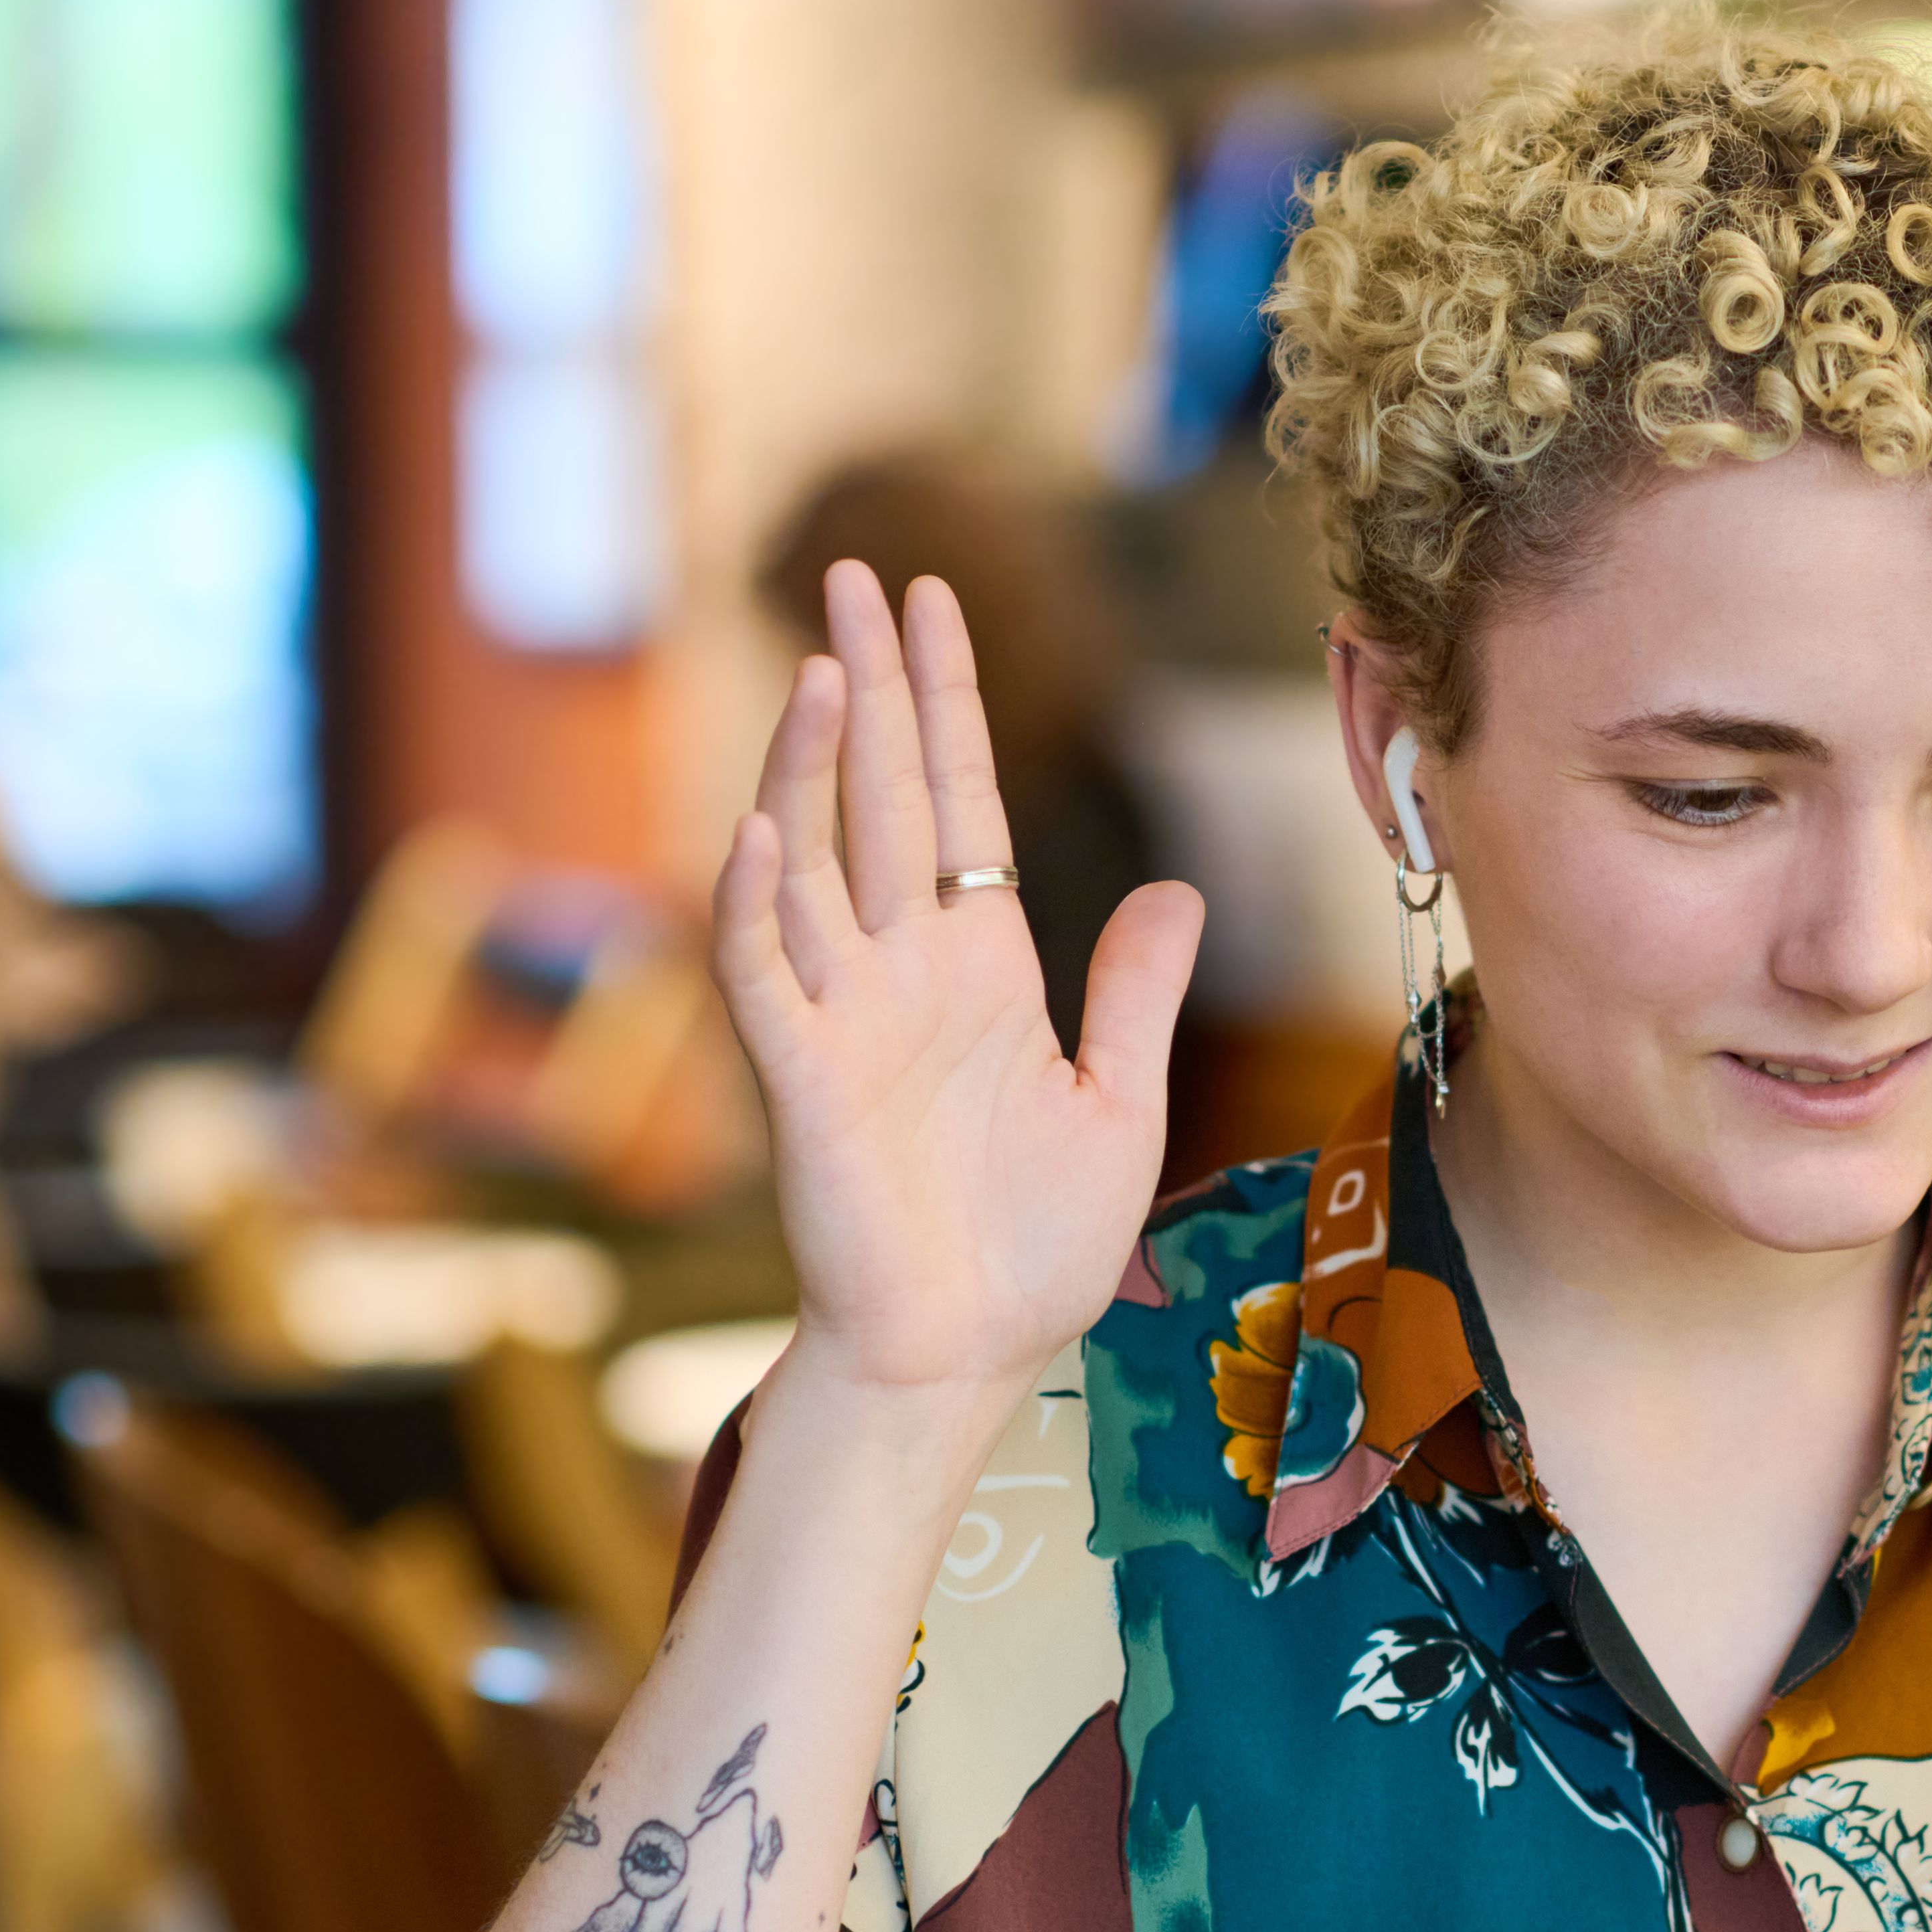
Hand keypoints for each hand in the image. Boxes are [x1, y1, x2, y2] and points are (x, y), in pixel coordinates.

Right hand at [709, 562, 1203, 1403]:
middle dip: (870, 689)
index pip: (958, 802)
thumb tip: (1174, 886)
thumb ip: (1134, 993)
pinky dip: (758, 902)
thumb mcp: (1118, 1103)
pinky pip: (766, 974)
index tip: (933, 604)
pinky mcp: (802, 1080)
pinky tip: (760, 830)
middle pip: (879, 799)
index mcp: (980, 968)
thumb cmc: (1032, 1246)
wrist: (969, 1353)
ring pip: (813, 862)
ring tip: (823, 668)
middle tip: (854, 578)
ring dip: (808, 768)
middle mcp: (902, 972)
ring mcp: (844, 1017)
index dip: (946, 703)